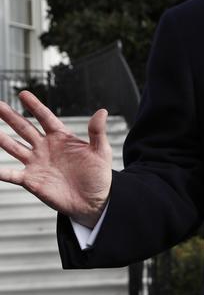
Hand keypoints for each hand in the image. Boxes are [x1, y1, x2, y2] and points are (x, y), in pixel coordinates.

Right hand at [0, 91, 111, 227]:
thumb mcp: (101, 151)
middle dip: (11, 116)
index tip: (23, 94)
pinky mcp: (31, 180)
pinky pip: (11, 174)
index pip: (45, 118)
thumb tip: (102, 111)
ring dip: (1, 139)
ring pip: (14, 147)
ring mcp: (36, 163)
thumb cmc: (98, 175)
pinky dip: (1, 171)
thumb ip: (97, 132)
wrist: (93, 201)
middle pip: (25, 128)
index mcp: (61, 137)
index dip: (35, 106)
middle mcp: (45, 148)